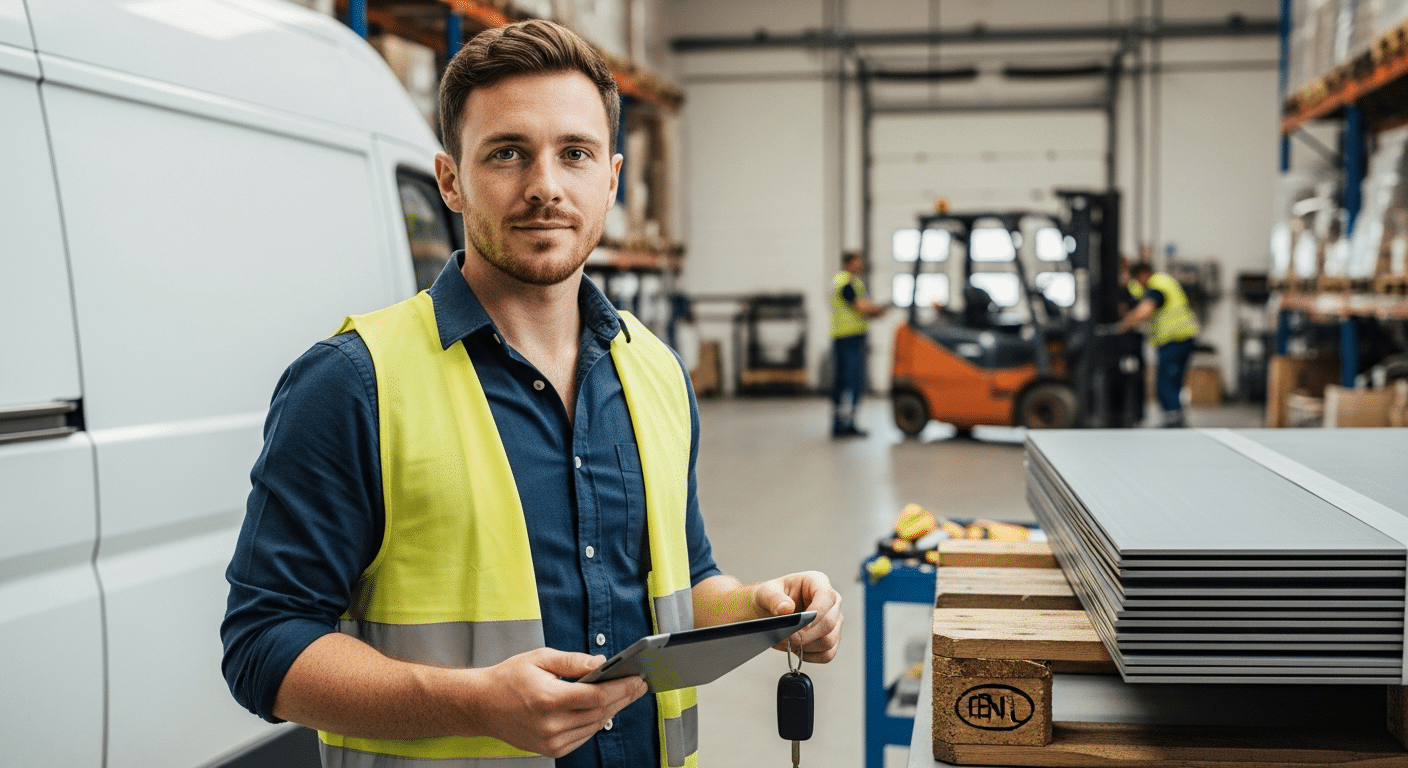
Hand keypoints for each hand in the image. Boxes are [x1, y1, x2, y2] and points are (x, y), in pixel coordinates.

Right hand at [467, 648, 648, 757]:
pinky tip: (602, 708)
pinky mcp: (551, 750)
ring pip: (594, 726)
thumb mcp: (540, 658)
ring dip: (612, 710)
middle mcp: (550, 725)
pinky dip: (596, 722)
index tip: (638, 679)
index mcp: (548, 700)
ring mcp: (551, 741)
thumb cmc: (509, 679)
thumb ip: (573, 662)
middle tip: (639, 685)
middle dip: (623, 697)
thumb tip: (602, 663)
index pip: (597, 696)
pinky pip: (583, 736)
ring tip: (625, 694)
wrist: (482, 705)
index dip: (622, 688)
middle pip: (600, 712)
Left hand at [752, 571, 843, 662]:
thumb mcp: (766, 592)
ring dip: (805, 646)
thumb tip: (786, 608)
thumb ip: (774, 598)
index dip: (817, 613)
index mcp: (818, 583)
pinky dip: (810, 656)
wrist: (769, 611)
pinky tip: (796, 649)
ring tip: (785, 643)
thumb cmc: (772, 598)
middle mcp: (830, 601)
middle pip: (829, 623)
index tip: (801, 625)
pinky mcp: (831, 638)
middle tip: (785, 638)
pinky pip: (827, 653)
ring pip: (829, 641)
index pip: (826, 598)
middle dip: (805, 635)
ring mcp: (834, 621)